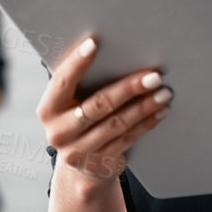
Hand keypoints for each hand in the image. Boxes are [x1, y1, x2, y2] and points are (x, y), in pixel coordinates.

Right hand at [38, 35, 171, 182]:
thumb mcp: (71, 104)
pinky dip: (146, 123)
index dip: (77, 62)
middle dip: (128, 88)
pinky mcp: (100, 163)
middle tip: (153, 76)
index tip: (94, 43)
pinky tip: (160, 111)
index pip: (62, 81)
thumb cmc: (79, 122)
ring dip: (143, 107)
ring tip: (163, 93)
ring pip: (116, 124)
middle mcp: (59, 132)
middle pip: (97, 105)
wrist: (80, 169)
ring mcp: (79, 151)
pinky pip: (127, 139)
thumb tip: (118, 54)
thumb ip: (83, 84)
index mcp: (48, 109)